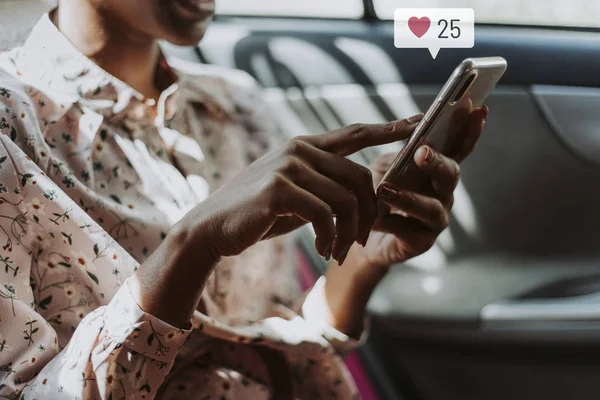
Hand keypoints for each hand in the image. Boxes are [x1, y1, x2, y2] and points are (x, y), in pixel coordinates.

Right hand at [178, 117, 423, 263]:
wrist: (213, 228)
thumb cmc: (257, 214)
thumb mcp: (295, 194)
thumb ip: (323, 185)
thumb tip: (360, 193)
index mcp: (304, 147)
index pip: (354, 133)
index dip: (387, 128)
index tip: (417, 122)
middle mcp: (298, 150)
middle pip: (360, 176)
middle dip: (368, 214)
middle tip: (360, 242)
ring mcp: (288, 166)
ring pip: (346, 199)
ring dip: (349, 232)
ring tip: (339, 252)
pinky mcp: (278, 189)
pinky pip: (325, 215)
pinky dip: (331, 238)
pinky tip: (324, 250)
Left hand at [349, 106, 487, 268]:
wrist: (361, 232)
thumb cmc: (377, 193)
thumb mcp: (385, 166)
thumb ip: (400, 151)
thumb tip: (414, 125)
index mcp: (437, 169)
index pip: (458, 148)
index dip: (470, 131)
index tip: (479, 110)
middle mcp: (442, 192)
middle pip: (450, 174)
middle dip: (438, 162)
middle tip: (421, 153)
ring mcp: (436, 218)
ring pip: (431, 207)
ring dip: (409, 197)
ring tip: (383, 190)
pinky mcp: (422, 241)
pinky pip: (410, 231)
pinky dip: (391, 222)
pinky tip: (374, 218)